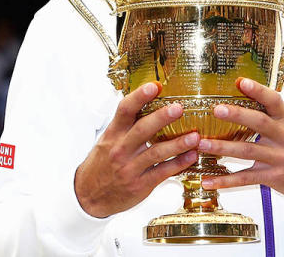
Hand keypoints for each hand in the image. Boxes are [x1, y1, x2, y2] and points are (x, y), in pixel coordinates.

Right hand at [74, 82, 199, 217]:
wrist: (88, 197)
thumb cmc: (101, 165)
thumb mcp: (107, 141)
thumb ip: (125, 125)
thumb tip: (147, 101)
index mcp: (113, 135)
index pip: (124, 111)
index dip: (139, 97)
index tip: (154, 86)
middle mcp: (120, 150)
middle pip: (142, 129)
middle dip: (161, 118)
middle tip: (179, 108)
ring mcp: (130, 168)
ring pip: (156, 152)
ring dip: (178, 144)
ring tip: (195, 136)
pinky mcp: (140, 184)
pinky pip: (163, 172)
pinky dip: (179, 164)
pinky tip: (192, 156)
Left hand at [198, 78, 283, 203]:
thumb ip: (273, 114)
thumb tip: (247, 95)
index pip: (274, 101)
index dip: (258, 91)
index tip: (241, 82)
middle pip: (260, 123)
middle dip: (237, 115)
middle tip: (217, 110)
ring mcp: (278, 158)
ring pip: (247, 151)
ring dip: (223, 148)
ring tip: (202, 144)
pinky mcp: (272, 177)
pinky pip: (245, 178)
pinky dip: (225, 180)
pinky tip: (208, 180)